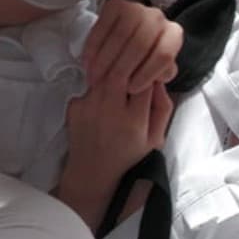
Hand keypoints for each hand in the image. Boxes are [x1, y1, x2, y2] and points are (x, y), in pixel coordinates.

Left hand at [58, 65, 173, 231]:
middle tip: (132, 77)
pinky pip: (89, 87)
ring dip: (112, 78)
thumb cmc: (126, 153)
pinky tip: (100, 107)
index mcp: (134, 120)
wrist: (92, 169)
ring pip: (104, 76)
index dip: (148, 75)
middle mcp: (111, 111)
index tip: (149, 77)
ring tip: (116, 96)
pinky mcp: (75, 106)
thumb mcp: (155, 137)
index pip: (146, 82)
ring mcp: (89, 107)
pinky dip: (96, 91)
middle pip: (121, 72)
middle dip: (129, 69)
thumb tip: (159, 81)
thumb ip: (163, 108)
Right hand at [82, 0, 181, 93]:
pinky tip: (88, 63)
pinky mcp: (115, 5)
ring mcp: (136, 8)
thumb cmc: (148, 54)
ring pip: (119, 37)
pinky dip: (93, 48)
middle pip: (139, 45)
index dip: (147, 74)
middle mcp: (157, 18)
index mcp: (173, 35)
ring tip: (95, 78)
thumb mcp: (159, 67)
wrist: (135, 27)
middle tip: (109, 86)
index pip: (163, 55)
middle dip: (121, 70)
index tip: (132, 90)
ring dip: (104, 61)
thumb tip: (155, 82)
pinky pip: (102, 28)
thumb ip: (160, 76)